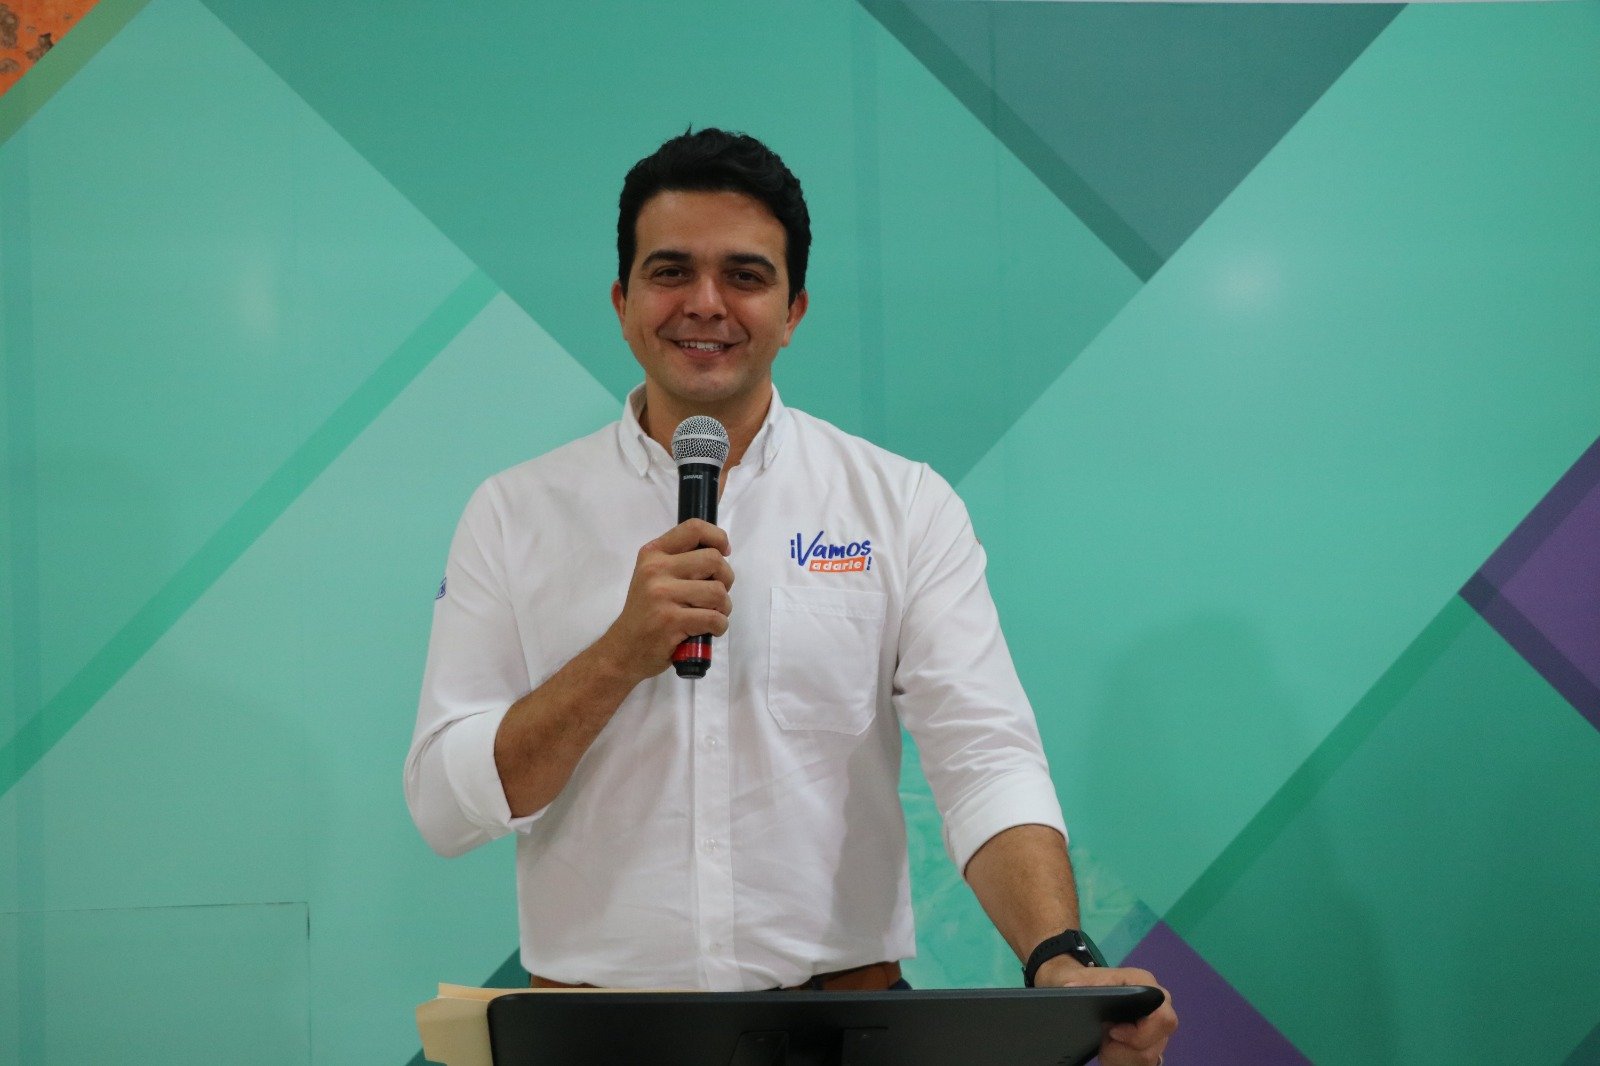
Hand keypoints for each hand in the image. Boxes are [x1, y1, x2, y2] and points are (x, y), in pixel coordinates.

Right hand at [594, 519, 734, 681]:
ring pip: (717, 592)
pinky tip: (706, 630)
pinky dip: (719, 627)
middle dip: (726, 579)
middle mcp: (656, 570)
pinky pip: (715, 618)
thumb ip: (680, 561)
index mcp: (653, 554)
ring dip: (723, 607)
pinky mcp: (671, 621)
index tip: (724, 553)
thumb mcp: (653, 577)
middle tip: (716, 595)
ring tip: (710, 615)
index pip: (693, 529)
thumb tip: (721, 552)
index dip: (718, 537)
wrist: (623, 650)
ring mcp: (662, 595)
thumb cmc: (645, 613)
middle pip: (713, 560)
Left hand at [1034, 957, 1176, 1065]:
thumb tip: (1071, 986)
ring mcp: (1156, 1028)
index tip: (1111, 1033)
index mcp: (1146, 986)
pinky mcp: (1150, 1044)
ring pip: (1148, 1057)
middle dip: (1126, 1049)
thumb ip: (1076, 980)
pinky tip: (1109, 1050)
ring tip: (1104, 1043)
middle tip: (1105, 1040)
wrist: (1085, 991)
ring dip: (1121, 1057)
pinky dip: (1122, 1061)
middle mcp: (1158, 1007)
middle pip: (1156, 1042)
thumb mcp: (1077, 978)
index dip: (1139, 1032)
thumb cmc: (1087, 982)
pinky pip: (1142, 1063)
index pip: (1161, 1016)